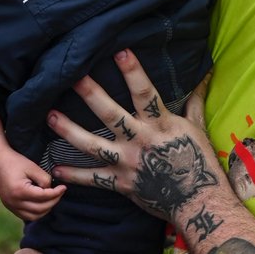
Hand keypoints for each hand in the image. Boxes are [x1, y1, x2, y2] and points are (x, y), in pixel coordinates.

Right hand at [0, 148, 66, 221]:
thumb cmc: (16, 162)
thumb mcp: (32, 167)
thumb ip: (44, 180)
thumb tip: (52, 191)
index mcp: (19, 191)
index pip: (43, 197)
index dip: (56, 193)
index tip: (64, 187)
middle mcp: (14, 202)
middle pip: (40, 209)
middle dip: (53, 201)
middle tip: (60, 192)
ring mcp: (10, 206)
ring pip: (33, 216)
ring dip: (45, 209)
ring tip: (52, 198)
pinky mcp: (9, 207)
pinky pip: (26, 215)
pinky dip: (36, 212)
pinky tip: (42, 203)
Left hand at [47, 49, 218, 221]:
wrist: (199, 203)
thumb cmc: (200, 162)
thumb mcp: (197, 127)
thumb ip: (194, 99)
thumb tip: (205, 72)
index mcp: (160, 124)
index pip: (145, 92)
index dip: (133, 71)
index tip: (118, 51)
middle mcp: (141, 140)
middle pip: (111, 115)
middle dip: (91, 94)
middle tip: (72, 77)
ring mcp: (128, 163)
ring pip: (94, 145)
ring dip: (70, 130)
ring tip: (50, 116)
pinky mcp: (122, 184)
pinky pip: (94, 179)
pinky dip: (74, 175)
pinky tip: (55, 169)